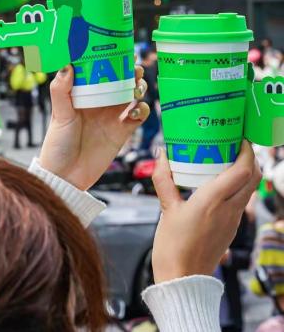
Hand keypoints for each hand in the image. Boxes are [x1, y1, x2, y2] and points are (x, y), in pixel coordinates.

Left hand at [38, 65, 149, 190]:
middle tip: (133, 68)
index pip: (97, 70)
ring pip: (132, 95)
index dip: (108, 58)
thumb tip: (68, 65)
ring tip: (136, 89)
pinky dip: (141, 110)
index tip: (116, 47)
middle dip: (129, 71)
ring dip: (138, 88)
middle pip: (120, 80)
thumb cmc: (57, 144)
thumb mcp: (59, 114)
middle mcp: (99, 101)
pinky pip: (138, 116)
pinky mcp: (122, 131)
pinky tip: (135, 111)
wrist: (67, 177)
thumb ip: (61, 91)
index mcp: (82, 93)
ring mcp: (112, 115)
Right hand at [151, 141, 260, 281]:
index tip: (237, 136)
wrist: (183, 277)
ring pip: (248, 189)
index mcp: (213, 201)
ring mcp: (233, 220)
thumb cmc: (173, 246)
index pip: (243, 170)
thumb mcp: (165, 208)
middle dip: (248, 158)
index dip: (245, 151)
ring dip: (242, 172)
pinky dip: (235, 188)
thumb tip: (161, 155)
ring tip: (222, 161)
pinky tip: (216, 185)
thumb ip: (164, 179)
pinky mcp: (230, 228)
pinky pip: (239, 201)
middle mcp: (229, 209)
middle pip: (252, 177)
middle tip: (231, 144)